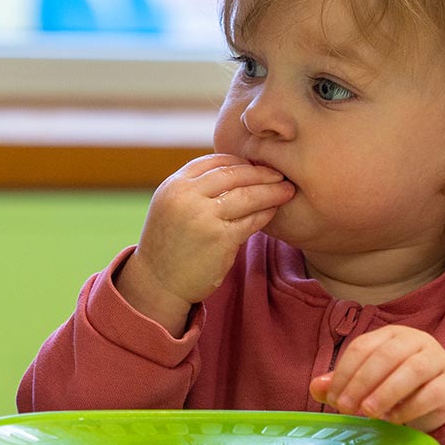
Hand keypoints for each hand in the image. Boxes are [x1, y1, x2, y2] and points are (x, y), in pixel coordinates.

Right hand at [119, 154, 293, 334]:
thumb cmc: (169, 244)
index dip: (239, 161)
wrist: (157, 283)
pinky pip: (251, 220)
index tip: (256, 166)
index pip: (214, 161)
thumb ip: (195, 188)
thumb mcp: (171, 206)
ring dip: (271, 191)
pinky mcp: (220, 240)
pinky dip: (266, 213)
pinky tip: (274, 211)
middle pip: (234, 174)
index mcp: (175, 185)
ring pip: (247, 195)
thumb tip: (233, 170)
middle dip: (261, 173)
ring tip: (287, 190)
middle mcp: (187, 197)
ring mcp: (204, 218)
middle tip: (281, 174)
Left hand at [310, 325, 444, 433]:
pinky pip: (432, 393)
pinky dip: (410, 407)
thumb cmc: (401, 384)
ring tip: (369, 412)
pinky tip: (394, 419)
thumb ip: (344, 381)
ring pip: (412, 370)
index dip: (344, 372)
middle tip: (347, 407)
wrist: (443, 394)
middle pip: (386, 355)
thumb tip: (316, 387)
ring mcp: (437, 360)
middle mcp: (416, 341)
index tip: (333, 398)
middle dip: (362, 382)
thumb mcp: (370, 380)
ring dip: (386, 392)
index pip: (363, 346)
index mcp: (391, 335)